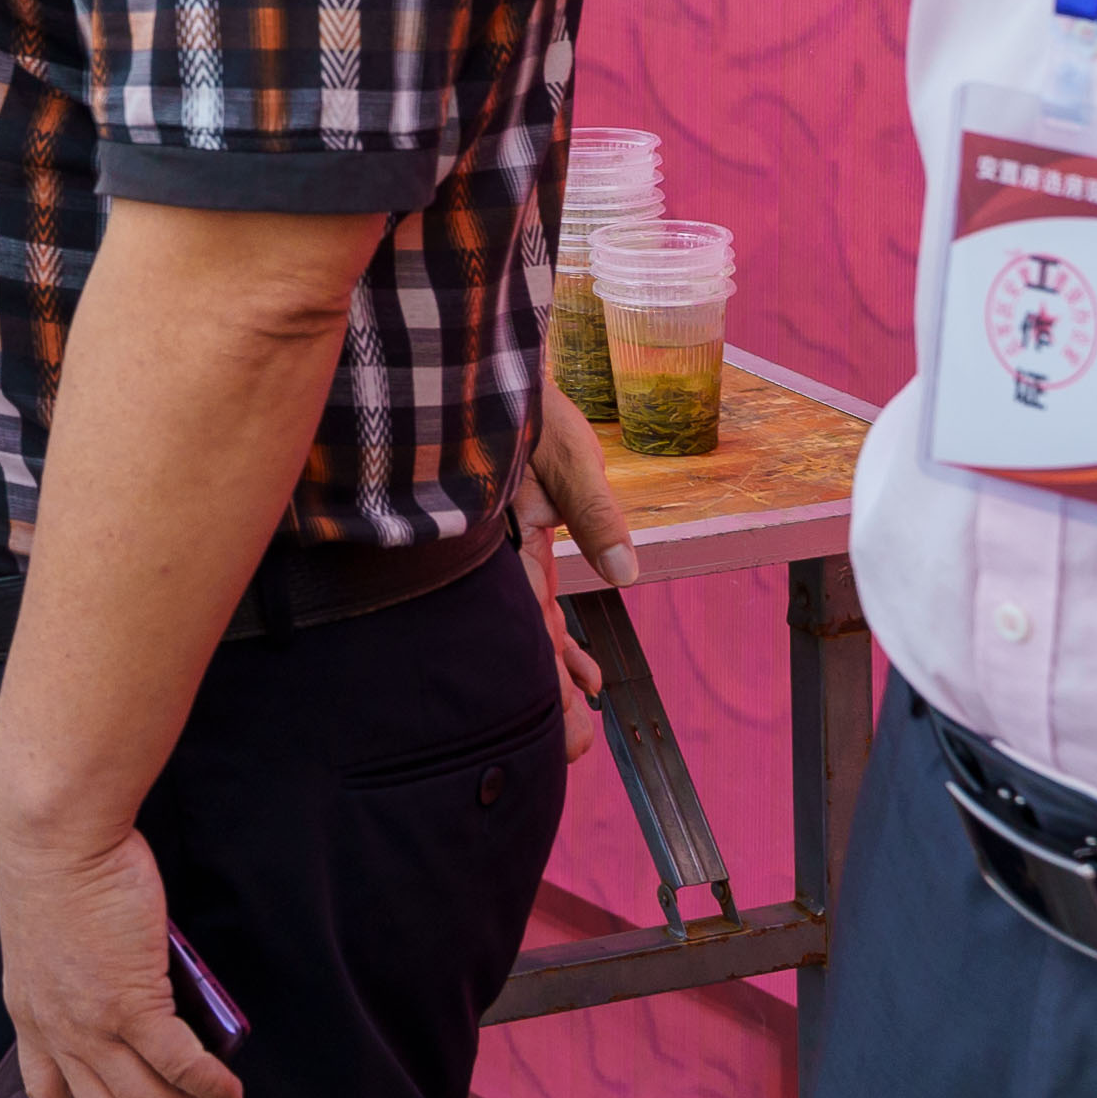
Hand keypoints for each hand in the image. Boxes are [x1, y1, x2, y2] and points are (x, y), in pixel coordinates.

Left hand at [0, 824, 237, 1097]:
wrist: (59, 835)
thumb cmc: (61, 874)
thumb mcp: (51, 948)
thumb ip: (82, 991)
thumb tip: (140, 1024)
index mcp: (30, 1017)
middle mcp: (57, 1031)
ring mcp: (93, 1021)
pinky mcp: (131, 1000)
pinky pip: (179, 1064)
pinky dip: (210, 1087)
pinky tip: (231, 1093)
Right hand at [527, 378, 639, 758]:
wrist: (471, 353)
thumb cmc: (513, 393)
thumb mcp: (562, 450)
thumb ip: (592, 512)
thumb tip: (625, 574)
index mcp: (504, 537)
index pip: (530, 624)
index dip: (548, 679)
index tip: (569, 730)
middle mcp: (495, 546)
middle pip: (522, 630)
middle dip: (547, 688)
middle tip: (571, 744)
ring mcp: (498, 538)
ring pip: (525, 614)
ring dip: (552, 660)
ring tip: (581, 702)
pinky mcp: (508, 526)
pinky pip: (527, 587)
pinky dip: (550, 625)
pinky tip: (576, 656)